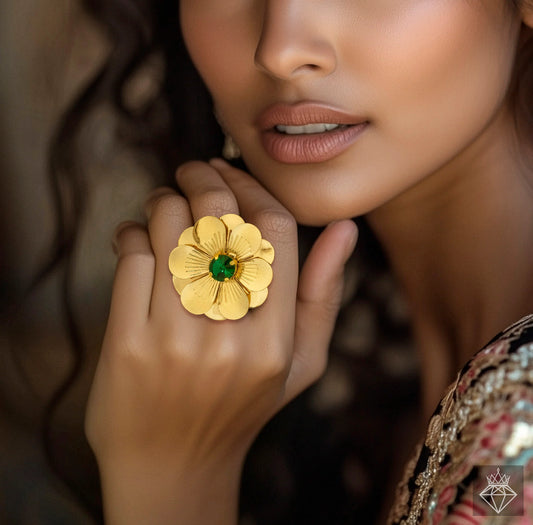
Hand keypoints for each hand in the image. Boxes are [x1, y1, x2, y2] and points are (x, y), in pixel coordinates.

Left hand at [85, 158, 356, 522]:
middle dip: (203, 177)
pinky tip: (136, 238)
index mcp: (278, 342)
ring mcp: (174, 343)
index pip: (275, 233)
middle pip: (219, 220)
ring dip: (163, 201)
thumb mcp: (301, 362)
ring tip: (162, 205)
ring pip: (170, 229)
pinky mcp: (127, 345)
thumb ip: (323, 295)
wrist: (173, 465)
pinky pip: (130, 257)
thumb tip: (345, 229)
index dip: (252, 188)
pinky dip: (130, 233)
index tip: (230, 171)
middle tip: (192, 170)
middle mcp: (229, 340)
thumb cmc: (240, 406)